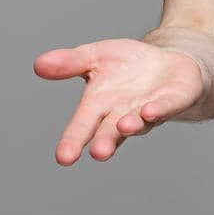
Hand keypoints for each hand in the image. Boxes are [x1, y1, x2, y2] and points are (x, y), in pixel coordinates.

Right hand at [35, 38, 204, 164]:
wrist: (167, 61)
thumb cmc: (127, 65)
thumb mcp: (95, 56)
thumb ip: (70, 63)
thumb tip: (38, 65)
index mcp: (99, 106)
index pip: (83, 126)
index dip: (73, 140)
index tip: (63, 158)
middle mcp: (122, 114)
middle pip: (110, 132)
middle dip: (104, 142)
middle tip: (98, 153)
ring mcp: (149, 110)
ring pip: (139, 122)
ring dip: (132, 125)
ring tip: (124, 127)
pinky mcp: (175, 99)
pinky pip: (167, 106)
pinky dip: (159, 109)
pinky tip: (150, 111)